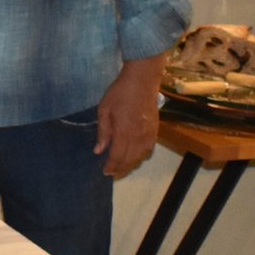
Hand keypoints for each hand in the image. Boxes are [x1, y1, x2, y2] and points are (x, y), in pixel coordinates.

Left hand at [94, 56, 163, 178]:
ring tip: (122, 167)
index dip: (111, 166)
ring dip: (131, 164)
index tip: (105, 172)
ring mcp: (149, 134)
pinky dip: (142, 156)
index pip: (118, 156)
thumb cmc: (119, 93)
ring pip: (141, 157)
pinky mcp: (155, 130)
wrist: (142, 80)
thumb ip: (103, 132)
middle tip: (112, 174)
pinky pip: (150, 149)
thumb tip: (98, 151)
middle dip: (120, 169)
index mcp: (124, 132)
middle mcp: (138, 137)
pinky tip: (136, 156)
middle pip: (130, 160)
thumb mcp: (104, 110)